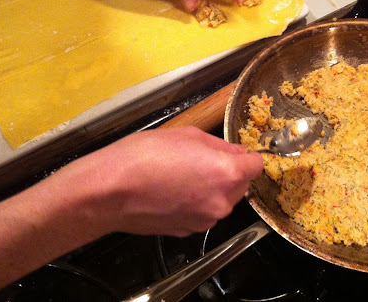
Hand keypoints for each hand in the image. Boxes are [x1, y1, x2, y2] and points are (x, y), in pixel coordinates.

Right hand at [81, 126, 263, 236]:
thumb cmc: (145, 155)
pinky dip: (196, 203)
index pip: (257, 165)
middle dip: (229, 173)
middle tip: (201, 160)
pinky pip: (203, 213)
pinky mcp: (188, 231)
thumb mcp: (188, 135)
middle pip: (241, 185)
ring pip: (222, 200)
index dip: (246, 156)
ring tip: (183, 175)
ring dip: (212, 189)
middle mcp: (222, 201)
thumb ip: (220, 145)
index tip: (235, 153)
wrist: (111, 190)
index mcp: (227, 173)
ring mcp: (206, 220)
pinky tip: (173, 191)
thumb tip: (237, 151)